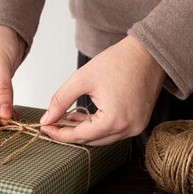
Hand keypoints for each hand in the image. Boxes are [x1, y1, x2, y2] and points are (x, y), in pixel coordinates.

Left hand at [40, 35, 164, 144]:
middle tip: (53, 122)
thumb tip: (46, 119)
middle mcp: (128, 128)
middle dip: (70, 133)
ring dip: (84, 130)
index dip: (59, 134)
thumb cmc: (119, 61)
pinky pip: (113, 131)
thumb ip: (61, 100)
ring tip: (68, 117)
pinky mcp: (139, 122)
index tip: (44, 127)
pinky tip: (85, 116)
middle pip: (91, 140)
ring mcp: (137, 127)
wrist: (147, 52)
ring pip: (102, 138)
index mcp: (115, 120)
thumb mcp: (82, 79)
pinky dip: (98, 126)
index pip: (80, 136)